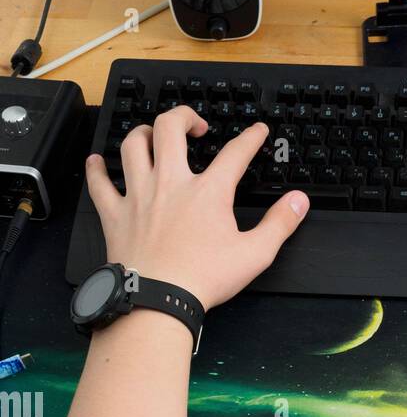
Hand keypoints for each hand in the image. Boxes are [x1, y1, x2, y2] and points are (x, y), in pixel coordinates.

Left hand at [85, 106, 309, 311]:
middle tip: (194, 124)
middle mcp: (170, 183)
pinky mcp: (116, 214)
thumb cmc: (203, 280)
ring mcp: (139, 195)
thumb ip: (280, 224)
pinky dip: (97, 169)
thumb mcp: (254, 255)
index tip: (257, 131)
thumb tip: (299, 202)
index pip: (235, 153)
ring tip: (153, 135)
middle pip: (170, 128)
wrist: (157, 299)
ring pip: (133, 145)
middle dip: (183, 116)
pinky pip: (100, 183)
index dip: (250, 138)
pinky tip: (97, 162)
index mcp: (207, 192)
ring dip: (143, 133)